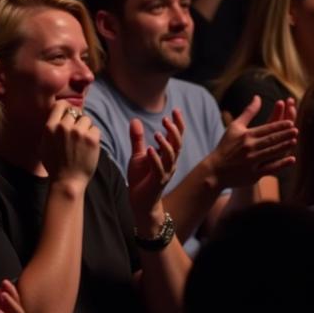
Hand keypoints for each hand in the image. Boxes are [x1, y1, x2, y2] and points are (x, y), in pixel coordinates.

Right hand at [38, 101, 100, 187]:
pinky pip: (96, 130)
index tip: (70, 115)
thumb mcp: (43, 145)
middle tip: (78, 133)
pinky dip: (94, 137)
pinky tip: (89, 147)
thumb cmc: (54, 165)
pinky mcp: (92, 139)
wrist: (67, 181)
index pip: (61, 105)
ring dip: (87, 128)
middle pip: (76, 112)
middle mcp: (64, 126)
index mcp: (50, 126)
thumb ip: (50, 129)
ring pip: (87, 120)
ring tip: (83, 141)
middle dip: (78, 121)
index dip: (67, 108)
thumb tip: (56, 116)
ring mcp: (79, 132)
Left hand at [127, 110, 183, 227]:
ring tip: (157, 133)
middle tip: (166, 119)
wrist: (141, 202)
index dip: (178, 123)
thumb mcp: (138, 155)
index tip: (175, 110)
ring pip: (171, 156)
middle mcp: (170, 163)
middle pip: (177, 144)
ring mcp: (165, 172)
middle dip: (174, 131)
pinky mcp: (157, 181)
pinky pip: (159, 169)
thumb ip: (138, 139)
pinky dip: (155, 159)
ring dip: (165, 144)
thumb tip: (134, 120)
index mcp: (167, 155)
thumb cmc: (142, 178)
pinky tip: (150, 150)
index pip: (176, 137)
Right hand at [207, 96, 297, 188]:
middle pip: (271, 140)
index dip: (279, 126)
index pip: (266, 129)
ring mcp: (252, 161)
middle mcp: (250, 147)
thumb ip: (249, 112)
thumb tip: (258, 97)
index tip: (290, 123)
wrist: (215, 170)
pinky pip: (270, 168)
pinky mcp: (253, 174)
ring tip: (294, 141)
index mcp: (246, 136)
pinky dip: (282, 164)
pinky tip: (291, 160)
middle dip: (284, 135)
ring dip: (284, 147)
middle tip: (296, 130)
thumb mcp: (235, 126)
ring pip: (272, 152)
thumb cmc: (226, 146)